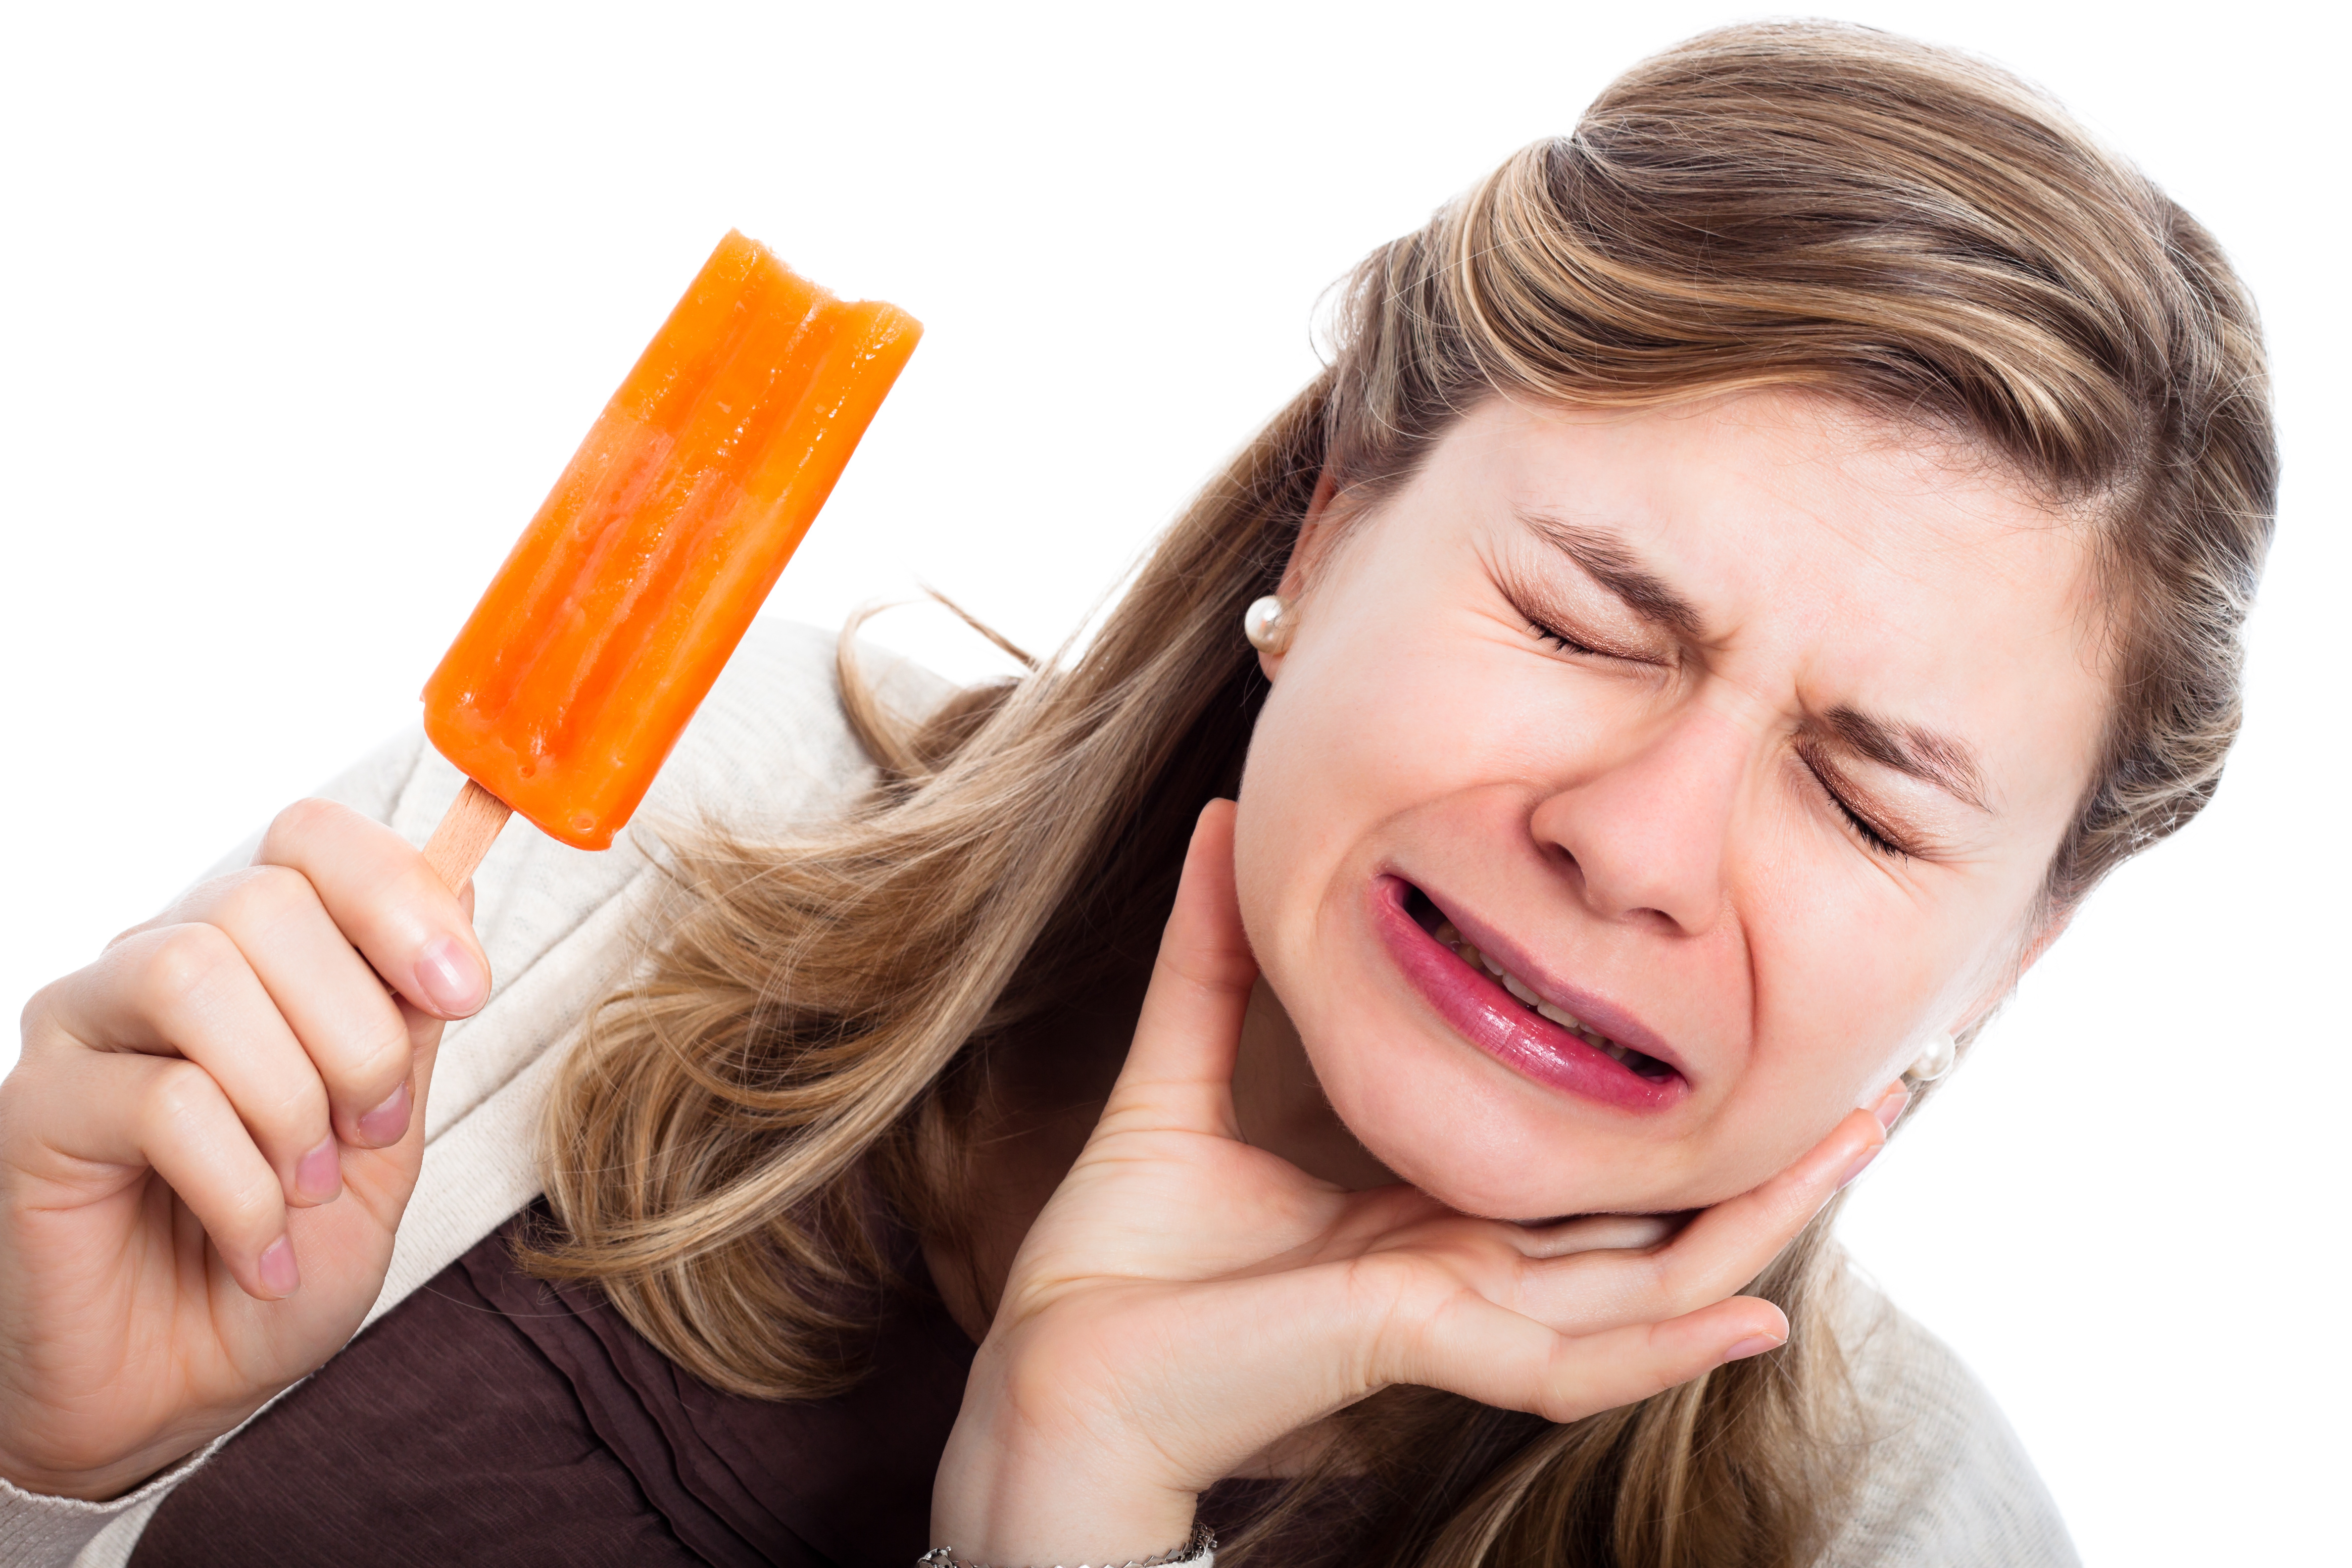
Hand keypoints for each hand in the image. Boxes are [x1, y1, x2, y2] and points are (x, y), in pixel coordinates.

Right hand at [0, 799, 488, 1499]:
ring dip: (289, 1096)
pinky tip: (259, 1248)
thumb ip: (410, 1019)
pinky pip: (161, 1102)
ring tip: (308, 1187)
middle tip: (370, 1130)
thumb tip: (457, 879)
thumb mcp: (384, 1136)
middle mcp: (158, 964)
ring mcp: (86, 1029)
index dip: (398, 893)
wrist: (181, 1391)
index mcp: (255, 954)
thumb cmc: (281, 1254)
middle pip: (265, 902)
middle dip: (357, 1029)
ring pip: (197, 975)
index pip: (311, 839)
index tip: (463, 988)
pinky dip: (241, 1188)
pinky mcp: (37, 1111)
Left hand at [930, 800, 1886, 1562]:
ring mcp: (1451, 1316)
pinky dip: (1663, 1345)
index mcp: (1424, 1217)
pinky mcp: (1417, 1342)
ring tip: (1857, 1150)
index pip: (1579, 1180)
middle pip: (1645, 1232)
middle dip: (1761, 1172)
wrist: (1051, 1372)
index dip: (1666, 1123)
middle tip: (1872, 1095)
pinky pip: (1568, 1360)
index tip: (1747, 1043)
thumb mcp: (1182, 1074)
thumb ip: (1214, 959)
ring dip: (1758, 1233)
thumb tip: (1222, 819)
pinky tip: (1758, 1316)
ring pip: (1643, 1293)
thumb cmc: (1120, 1258)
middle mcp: (1461, 1269)